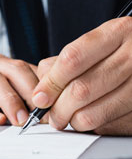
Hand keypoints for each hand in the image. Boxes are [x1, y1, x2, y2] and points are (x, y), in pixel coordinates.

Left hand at [33, 17, 131, 135]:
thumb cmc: (120, 49)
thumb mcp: (97, 43)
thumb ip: (65, 62)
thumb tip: (41, 92)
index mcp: (117, 32)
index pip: (72, 60)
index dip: (51, 83)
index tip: (39, 98)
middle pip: (80, 90)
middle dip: (58, 109)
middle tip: (52, 115)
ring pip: (92, 114)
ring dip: (72, 121)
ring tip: (69, 117)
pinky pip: (107, 126)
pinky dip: (92, 126)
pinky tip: (91, 116)